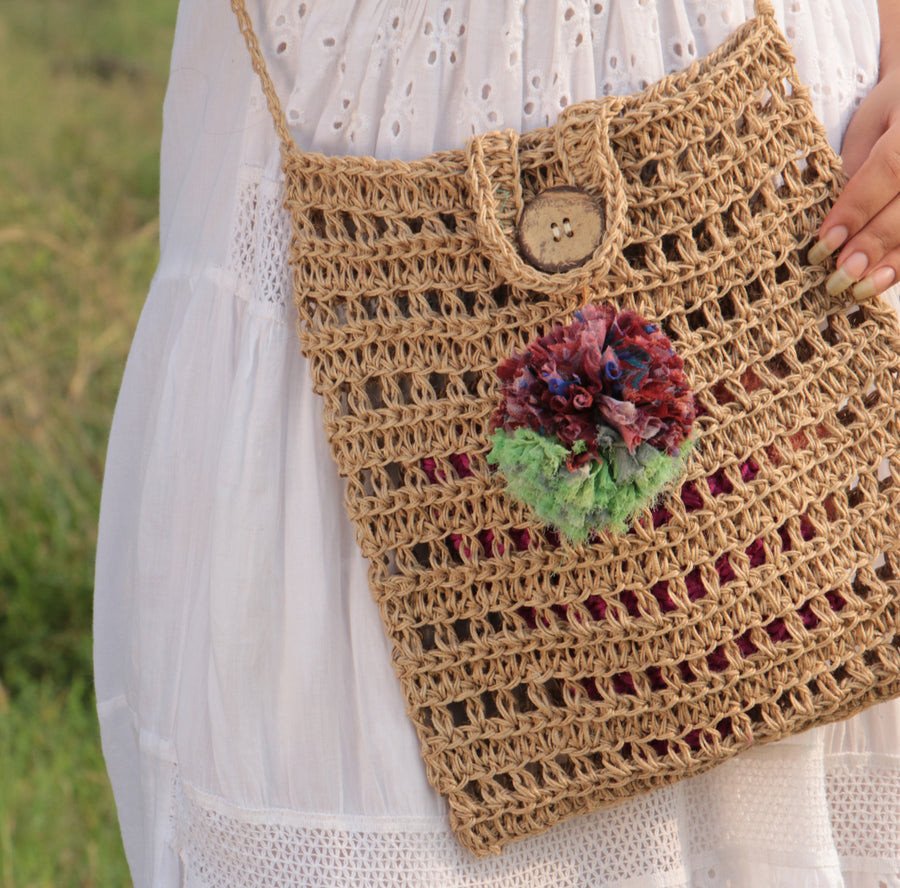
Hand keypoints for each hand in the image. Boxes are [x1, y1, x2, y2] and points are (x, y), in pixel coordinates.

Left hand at [808, 65, 899, 299]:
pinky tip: (879, 282)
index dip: (856, 209)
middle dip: (873, 243)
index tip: (824, 241)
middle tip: (840, 273)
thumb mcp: (867, 131)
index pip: (890, 169)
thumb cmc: (889, 114)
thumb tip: (828, 228)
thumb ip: (854, 173)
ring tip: (859, 288)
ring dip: (892, 263)